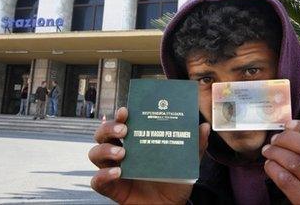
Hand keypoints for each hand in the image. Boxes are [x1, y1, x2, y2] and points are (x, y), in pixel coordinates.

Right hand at [88, 107, 210, 203]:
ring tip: (122, 152)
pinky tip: (118, 173)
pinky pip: (97, 181)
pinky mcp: (112, 189)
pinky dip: (103, 175)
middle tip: (124, 129)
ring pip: (95, 153)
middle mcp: (122, 153)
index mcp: (136, 141)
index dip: (120, 115)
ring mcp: (114, 170)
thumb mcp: (187, 162)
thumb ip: (195, 145)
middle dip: (109, 128)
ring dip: (105, 149)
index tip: (127, 110)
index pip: (122, 123)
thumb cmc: (175, 181)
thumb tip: (204, 126)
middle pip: (103, 134)